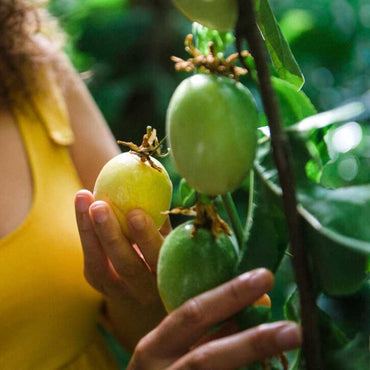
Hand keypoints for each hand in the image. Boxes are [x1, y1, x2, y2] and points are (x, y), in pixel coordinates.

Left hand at [74, 189, 169, 350]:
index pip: (158, 258)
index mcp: (168, 275)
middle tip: (100, 206)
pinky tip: (82, 206)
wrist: (145, 286)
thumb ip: (162, 219)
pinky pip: (91, 260)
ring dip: (90, 231)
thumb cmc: (160, 250)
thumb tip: (158, 181)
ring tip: (83, 197)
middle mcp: (146, 290)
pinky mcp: (100, 283)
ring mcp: (120, 291)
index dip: (147, 237)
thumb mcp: (166, 239)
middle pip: (128, 266)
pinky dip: (85, 233)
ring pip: (101, 265)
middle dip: (111, 235)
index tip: (136, 212)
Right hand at [128, 269, 301, 369]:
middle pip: (207, 358)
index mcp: (154, 347)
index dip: (229, 295)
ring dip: (254, 360)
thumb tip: (248, 309)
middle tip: (293, 329)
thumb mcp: (172, 351)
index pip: (191, 314)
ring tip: (290, 344)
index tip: (263, 277)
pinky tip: (269, 369)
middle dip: (251, 343)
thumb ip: (203, 334)